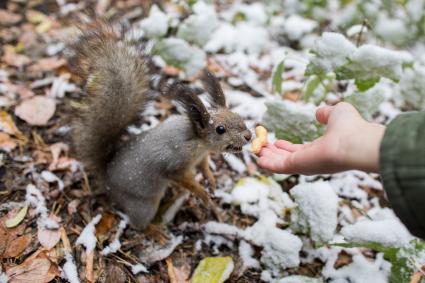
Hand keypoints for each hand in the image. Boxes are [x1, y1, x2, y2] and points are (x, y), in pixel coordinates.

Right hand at [257, 102, 385, 174]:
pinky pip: (280, 167)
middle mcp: (313, 159)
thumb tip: (319, 113)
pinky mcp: (299, 166)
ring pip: (282, 163)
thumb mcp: (337, 113)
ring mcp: (306, 164)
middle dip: (274, 154)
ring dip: (269, 158)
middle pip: (288, 158)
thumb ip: (326, 113)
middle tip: (262, 148)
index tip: (276, 142)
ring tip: (257, 152)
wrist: (357, 143)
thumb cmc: (351, 127)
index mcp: (321, 149)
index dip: (287, 147)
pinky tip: (259, 160)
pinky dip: (269, 164)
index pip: (300, 150)